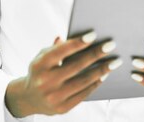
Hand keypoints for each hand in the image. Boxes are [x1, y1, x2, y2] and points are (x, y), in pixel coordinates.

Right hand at [4, 32, 120, 116]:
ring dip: (101, 70)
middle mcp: (45, 81)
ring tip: (114, 61)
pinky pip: (84, 94)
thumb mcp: (42, 56)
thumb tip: (74, 36)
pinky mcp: (62, 108)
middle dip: (96, 54)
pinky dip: (96, 83)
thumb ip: (57, 47)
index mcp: (40, 65)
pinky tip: (105, 75)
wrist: (29, 99)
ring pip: (83, 81)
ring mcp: (54, 97)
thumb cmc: (41, 71)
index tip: (93, 34)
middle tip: (111, 45)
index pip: (60, 51)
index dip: (77, 43)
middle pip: (76, 66)